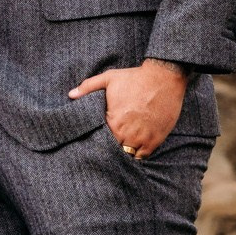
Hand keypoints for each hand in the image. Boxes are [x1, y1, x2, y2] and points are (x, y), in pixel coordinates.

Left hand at [68, 59, 187, 158]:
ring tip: (122, 145)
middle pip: (113, 148)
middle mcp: (127, 133)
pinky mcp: (155, 140)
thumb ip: (88, 87)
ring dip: (124, 150)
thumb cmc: (135, 78)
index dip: (99, 138)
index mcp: (113, 121)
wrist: (163, 78)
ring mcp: (142, 138)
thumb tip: (71, 95)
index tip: (99, 136)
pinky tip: (135, 148)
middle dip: (111, 145)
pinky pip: (143, 156)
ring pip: (128, 154)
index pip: (100, 139)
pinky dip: (138, 154)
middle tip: (110, 141)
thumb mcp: (109, 78)